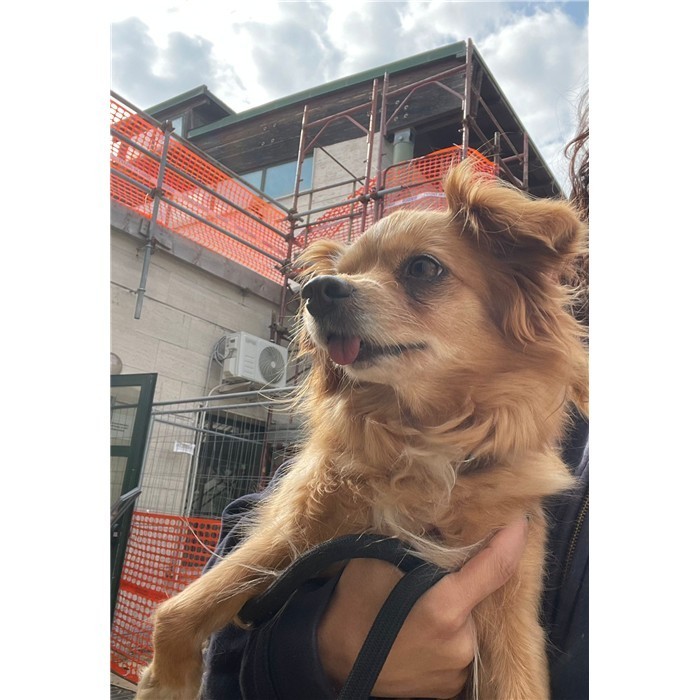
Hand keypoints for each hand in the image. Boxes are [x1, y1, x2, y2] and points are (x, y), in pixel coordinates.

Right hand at [317, 518, 528, 697]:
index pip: (495, 568)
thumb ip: (411, 541)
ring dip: (459, 603)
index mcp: (442, 610)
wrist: (334, 664)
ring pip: (471, 620)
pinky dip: (452, 628)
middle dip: (471, 573)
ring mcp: (459, 670)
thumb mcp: (374, 561)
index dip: (512, 539)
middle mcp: (460, 643)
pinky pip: (462, 644)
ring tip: (426, 596)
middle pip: (482, 594)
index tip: (519, 517)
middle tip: (449, 557)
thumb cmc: (353, 608)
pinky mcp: (454, 686)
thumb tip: (438, 514)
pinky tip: (424, 622)